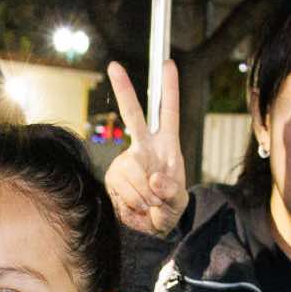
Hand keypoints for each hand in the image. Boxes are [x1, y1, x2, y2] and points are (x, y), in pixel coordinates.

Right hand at [104, 60, 187, 235]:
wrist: (150, 228)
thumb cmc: (169, 208)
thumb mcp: (178, 201)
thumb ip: (170, 190)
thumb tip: (153, 178)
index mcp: (167, 145)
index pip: (168, 112)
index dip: (169, 88)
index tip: (168, 64)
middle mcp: (144, 147)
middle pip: (133, 115)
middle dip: (123, 90)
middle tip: (114, 66)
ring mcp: (126, 161)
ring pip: (133, 171)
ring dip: (145, 196)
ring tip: (151, 203)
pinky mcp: (112, 177)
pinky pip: (123, 189)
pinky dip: (133, 203)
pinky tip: (138, 206)